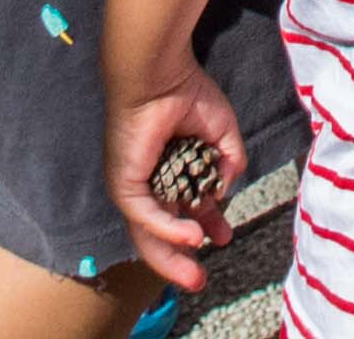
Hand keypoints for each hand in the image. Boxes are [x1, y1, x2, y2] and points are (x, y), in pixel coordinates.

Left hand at [108, 64, 246, 287]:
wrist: (160, 74)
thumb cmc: (186, 93)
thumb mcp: (221, 133)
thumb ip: (229, 162)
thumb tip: (224, 190)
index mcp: (168, 171)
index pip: (183, 210)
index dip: (205, 226)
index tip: (226, 237)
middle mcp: (148, 183)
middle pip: (161, 233)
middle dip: (181, 260)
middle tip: (201, 280)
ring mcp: (134, 186)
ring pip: (149, 234)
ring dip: (171, 258)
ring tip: (195, 275)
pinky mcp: (124, 184)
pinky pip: (146, 216)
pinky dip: (169, 229)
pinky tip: (193, 236)